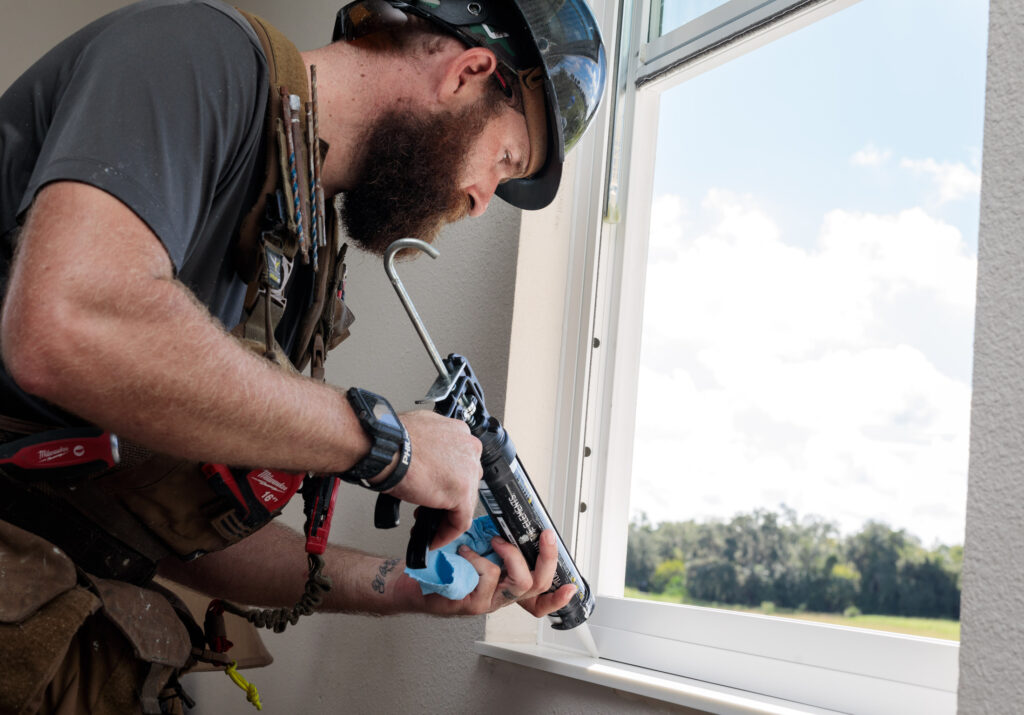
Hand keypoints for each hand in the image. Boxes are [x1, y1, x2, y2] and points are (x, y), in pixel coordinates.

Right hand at [382, 410, 481, 548]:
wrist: (384, 447)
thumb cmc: (391, 440)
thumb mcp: (419, 434)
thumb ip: (431, 449)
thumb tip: (424, 460)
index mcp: (459, 433)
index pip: (461, 464)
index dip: (446, 481)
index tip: (434, 491)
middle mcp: (469, 449)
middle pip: (466, 482)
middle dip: (447, 499)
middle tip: (426, 508)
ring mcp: (468, 470)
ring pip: (465, 502)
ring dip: (445, 517)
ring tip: (425, 524)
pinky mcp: (462, 492)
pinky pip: (460, 521)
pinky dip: (446, 533)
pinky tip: (433, 539)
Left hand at [399, 529, 577, 617]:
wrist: (408, 584)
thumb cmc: (441, 567)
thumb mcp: (474, 552)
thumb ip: (495, 544)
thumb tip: (511, 521)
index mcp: (503, 589)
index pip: (538, 600)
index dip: (558, 597)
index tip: (572, 586)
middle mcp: (498, 599)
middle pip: (537, 586)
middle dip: (546, 558)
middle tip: (544, 536)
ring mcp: (486, 603)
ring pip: (518, 582)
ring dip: (509, 554)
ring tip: (493, 541)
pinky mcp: (470, 604)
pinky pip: (488, 578)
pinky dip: (479, 559)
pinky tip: (465, 552)